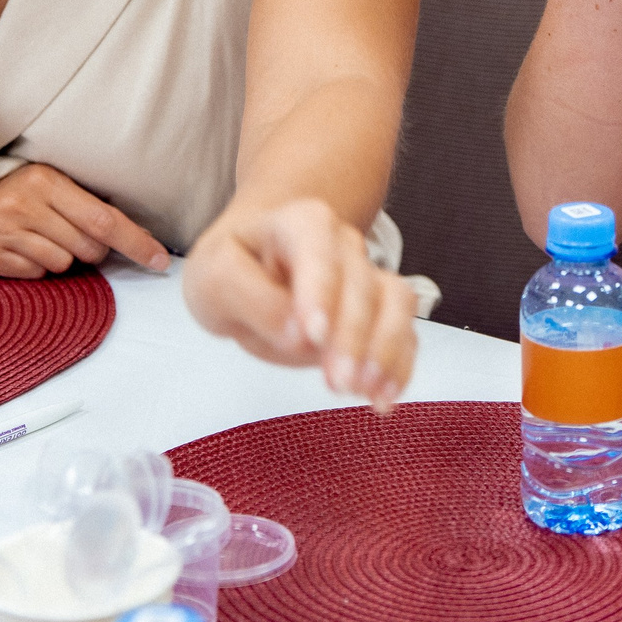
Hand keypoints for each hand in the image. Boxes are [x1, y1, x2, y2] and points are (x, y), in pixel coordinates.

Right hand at [0, 162, 169, 278]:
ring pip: (62, 264)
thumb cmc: (7, 189)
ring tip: (34, 235)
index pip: (104, 219)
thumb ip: (79, 201)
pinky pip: (34, 275)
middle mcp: (23, 203)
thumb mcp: (43, 180)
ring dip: (58, 257)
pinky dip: (33, 267)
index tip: (160, 261)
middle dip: (90, 248)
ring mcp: (1, 230)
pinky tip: (16, 247)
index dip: (136, 242)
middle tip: (65, 230)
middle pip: (87, 248)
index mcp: (45, 179)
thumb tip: (131, 234)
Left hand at [181, 198, 416, 413]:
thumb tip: (298, 336)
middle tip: (335, 383)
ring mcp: (365, 274)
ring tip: (365, 392)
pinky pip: (405, 330)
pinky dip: (399, 365)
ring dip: (385, 350)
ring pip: (395, 302)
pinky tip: (381, 398)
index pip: (317, 248)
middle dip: (352, 336)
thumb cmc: (231, 270)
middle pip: (360, 283)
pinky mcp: (379, 309)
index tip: (313, 336)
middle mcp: (342, 243)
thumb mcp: (216, 282)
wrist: (251, 270)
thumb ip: (253, 301)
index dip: (320, 290)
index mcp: (299, 223)